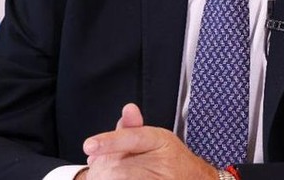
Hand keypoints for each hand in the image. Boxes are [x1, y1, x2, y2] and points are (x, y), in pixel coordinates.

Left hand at [81, 103, 215, 178]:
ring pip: (121, 177)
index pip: (131, 137)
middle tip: (98, 168)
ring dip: (107, 177)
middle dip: (103, 169)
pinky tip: (113, 178)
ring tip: (106, 175)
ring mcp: (162, 179)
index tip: (89, 146)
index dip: (109, 141)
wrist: (193, 178)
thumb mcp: (153, 138)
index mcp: (159, 140)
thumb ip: (132, 127)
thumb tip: (127, 111)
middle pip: (119, 166)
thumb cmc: (170, 159)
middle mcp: (163, 161)